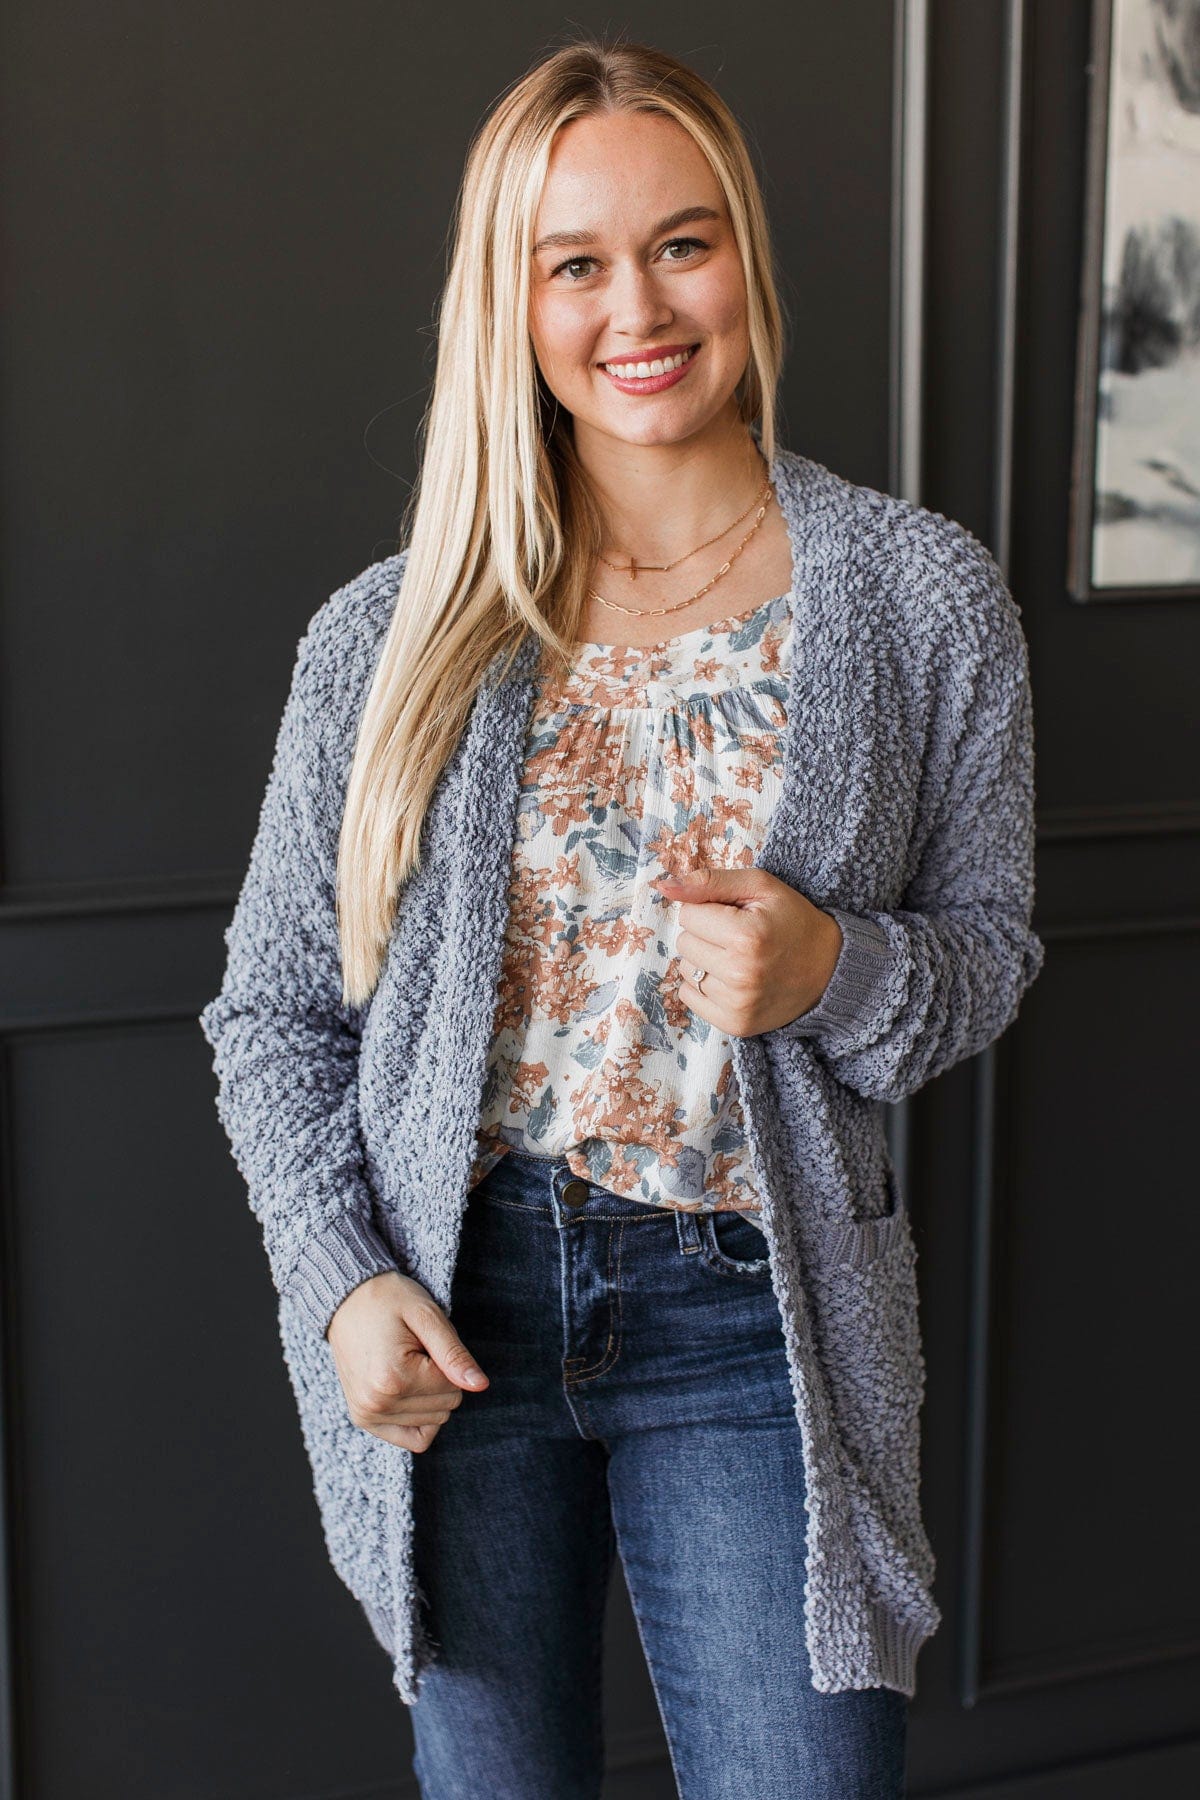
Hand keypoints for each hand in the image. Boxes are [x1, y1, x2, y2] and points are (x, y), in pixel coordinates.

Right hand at [326, 1270, 489, 1452]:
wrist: (346, 1300)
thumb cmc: (389, 1300)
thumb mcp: (426, 1316)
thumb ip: (454, 1354)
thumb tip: (481, 1386)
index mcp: (393, 1379)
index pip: (454, 1387)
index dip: (446, 1360)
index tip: (422, 1341)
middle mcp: (377, 1404)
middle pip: (446, 1406)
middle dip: (440, 1378)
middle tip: (414, 1351)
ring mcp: (367, 1415)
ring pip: (434, 1420)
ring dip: (429, 1393)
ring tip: (404, 1363)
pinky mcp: (364, 1419)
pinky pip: (414, 1439)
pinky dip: (422, 1418)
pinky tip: (410, 1392)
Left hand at [651, 866, 842, 1038]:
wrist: (829, 969)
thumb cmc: (792, 921)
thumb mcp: (760, 887)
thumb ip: (710, 881)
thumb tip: (664, 886)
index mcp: (746, 935)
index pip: (688, 915)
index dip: (709, 910)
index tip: (736, 916)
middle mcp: (740, 973)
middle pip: (684, 943)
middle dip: (706, 935)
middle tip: (738, 938)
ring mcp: (738, 1004)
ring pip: (685, 970)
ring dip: (705, 961)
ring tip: (738, 959)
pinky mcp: (735, 1024)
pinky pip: (689, 997)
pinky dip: (704, 986)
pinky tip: (732, 980)